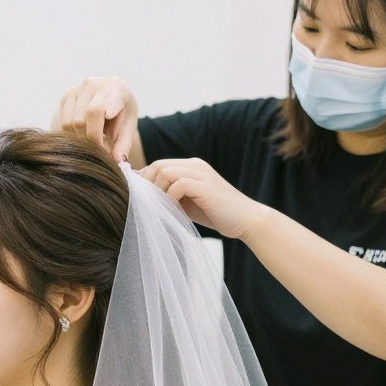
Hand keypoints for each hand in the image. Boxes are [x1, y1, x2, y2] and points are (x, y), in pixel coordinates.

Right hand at [55, 76, 138, 162]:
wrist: (108, 96)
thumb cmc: (120, 113)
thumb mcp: (127, 127)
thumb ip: (123, 144)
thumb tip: (119, 162)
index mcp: (117, 89)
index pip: (111, 99)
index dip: (109, 107)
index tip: (108, 115)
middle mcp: (95, 84)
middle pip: (88, 117)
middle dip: (93, 139)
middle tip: (102, 149)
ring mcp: (77, 89)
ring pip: (73, 123)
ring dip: (82, 138)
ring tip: (94, 139)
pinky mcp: (66, 96)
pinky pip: (64, 123)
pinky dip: (73, 134)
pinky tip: (84, 132)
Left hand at [139, 159, 266, 239]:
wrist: (246, 220)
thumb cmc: (215, 214)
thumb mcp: (186, 202)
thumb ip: (169, 195)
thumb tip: (142, 197)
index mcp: (191, 166)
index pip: (158, 165)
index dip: (144, 181)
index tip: (138, 198)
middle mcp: (196, 165)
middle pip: (158, 165)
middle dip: (147, 186)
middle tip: (146, 205)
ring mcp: (202, 174)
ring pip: (166, 172)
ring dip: (157, 192)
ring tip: (159, 208)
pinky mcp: (207, 187)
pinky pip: (179, 184)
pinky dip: (170, 197)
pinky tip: (172, 210)